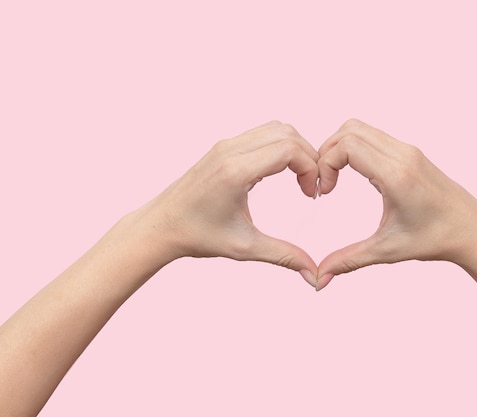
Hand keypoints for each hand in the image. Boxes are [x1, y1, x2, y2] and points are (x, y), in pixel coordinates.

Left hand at [142, 121, 319, 285]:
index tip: (311, 194)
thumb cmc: (197, 236)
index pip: (289, 149)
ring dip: (296, 150)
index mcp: (236, 171)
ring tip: (300, 179)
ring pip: (276, 128)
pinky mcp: (223, 147)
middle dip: (309, 157)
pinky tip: (280, 173)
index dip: (311, 168)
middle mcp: (230, 151)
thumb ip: (285, 257)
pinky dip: (280, 147)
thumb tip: (315, 276)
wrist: (160, 226)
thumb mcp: (245, 248)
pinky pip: (262, 134)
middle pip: (287, 133)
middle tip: (310, 187)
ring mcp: (225, 145)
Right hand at [315, 119, 476, 289]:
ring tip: (335, 177)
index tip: (326, 192)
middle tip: (325, 182)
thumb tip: (321, 277)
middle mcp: (403, 155)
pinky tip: (356, 175)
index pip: (347, 146)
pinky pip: (374, 137)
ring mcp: (409, 151)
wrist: (473, 231)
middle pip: (349, 129)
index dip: (325, 164)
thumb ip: (349, 260)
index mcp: (396, 175)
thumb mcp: (387, 251)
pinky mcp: (411, 153)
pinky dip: (355, 149)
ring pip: (361, 128)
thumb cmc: (436, 240)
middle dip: (327, 152)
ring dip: (340, 148)